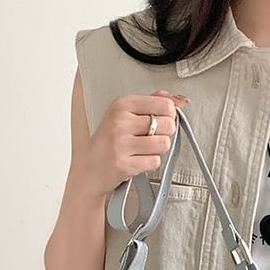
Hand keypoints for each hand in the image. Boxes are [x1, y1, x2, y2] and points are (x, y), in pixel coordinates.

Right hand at [74, 90, 190, 197]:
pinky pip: (155, 162)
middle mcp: (120, 121)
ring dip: (158, 150)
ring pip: (164, 144)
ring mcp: (121, 144)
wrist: (90, 169)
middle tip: (149, 138)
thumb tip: (179, 100)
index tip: (158, 121)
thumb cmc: (109, 141)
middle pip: (168, 124)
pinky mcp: (124, 165)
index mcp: (122, 104)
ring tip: (142, 150)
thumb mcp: (125, 114)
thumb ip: (152, 102)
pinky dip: (150, 163)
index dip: (168, 115)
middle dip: (164, 134)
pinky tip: (137, 160)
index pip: (165, 104)